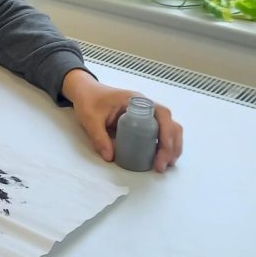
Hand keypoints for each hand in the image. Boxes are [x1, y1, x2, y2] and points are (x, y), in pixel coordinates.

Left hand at [62, 69, 183, 171]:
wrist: (84, 91)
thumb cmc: (88, 100)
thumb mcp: (90, 119)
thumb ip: (98, 137)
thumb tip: (110, 157)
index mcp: (136, 101)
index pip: (162, 114)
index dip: (167, 133)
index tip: (163, 151)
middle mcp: (146, 106)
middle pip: (170, 124)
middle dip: (171, 145)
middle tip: (162, 165)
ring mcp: (146, 113)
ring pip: (168, 129)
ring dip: (171, 147)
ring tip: (164, 164)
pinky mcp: (142, 121)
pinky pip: (159, 132)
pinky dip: (164, 145)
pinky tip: (160, 157)